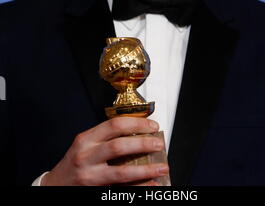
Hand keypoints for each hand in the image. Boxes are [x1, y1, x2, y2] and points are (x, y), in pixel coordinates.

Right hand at [41, 117, 168, 185]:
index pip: (114, 125)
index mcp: (86, 139)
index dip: (137, 123)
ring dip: (146, 169)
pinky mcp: (95, 191)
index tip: (152, 126)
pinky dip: (139, 188)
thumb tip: (138, 134)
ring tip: (162, 167)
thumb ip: (105, 139)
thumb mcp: (84, 145)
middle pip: (119, 146)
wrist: (53, 187)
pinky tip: (152, 185)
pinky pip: (121, 190)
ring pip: (122, 171)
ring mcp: (90, 177)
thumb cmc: (73, 164)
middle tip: (159, 143)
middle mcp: (86, 156)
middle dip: (143, 144)